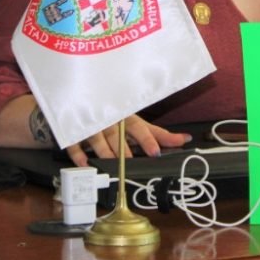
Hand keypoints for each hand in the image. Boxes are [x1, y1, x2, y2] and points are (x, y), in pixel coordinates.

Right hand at [65, 114, 190, 166]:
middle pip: (117, 135)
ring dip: (105, 151)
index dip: (147, 139)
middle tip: (130, 161)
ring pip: (98, 138)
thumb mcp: (135, 121)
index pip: (139, 127)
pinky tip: (85, 163)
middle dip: (124, 148)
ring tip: (113, 165)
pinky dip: (78, 153)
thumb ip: (157, 133)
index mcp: (126, 116)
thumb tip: (185, 139)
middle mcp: (110, 120)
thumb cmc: (116, 112)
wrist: (83, 94)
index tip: (155, 151)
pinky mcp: (74, 130)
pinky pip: (74, 142)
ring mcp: (92, 125)